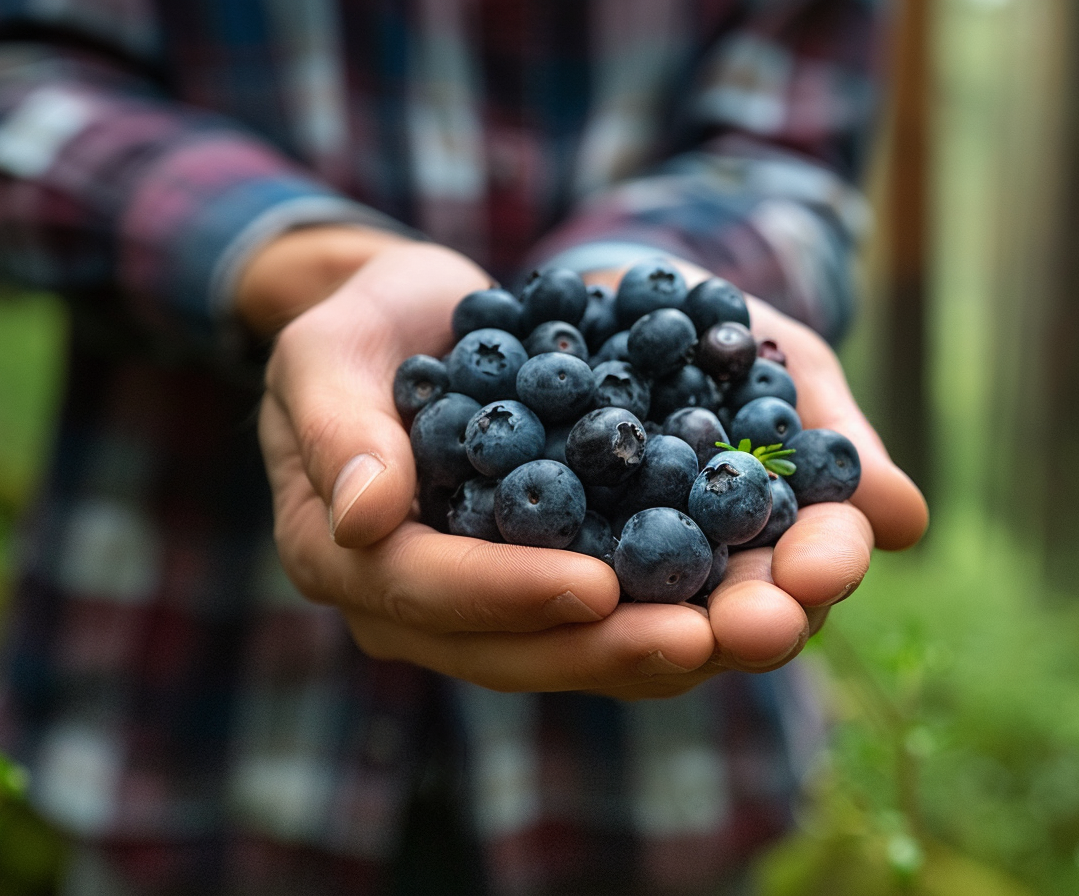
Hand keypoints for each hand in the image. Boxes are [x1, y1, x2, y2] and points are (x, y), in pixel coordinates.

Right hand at [250, 234, 716, 696]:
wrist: (412, 323)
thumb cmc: (359, 328)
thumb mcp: (325, 352)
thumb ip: (338, 431)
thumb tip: (362, 520)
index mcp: (344, 556)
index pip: (425, 589)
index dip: (509, 594)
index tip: (595, 586)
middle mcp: (415, 603)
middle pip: (514, 649)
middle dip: (611, 648)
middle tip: (704, 640)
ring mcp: (484, 602)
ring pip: (575, 648)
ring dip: (666, 646)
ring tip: (753, 634)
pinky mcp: (545, 580)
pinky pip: (611, 612)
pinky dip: (680, 605)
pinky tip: (750, 594)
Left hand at [583, 265, 927, 698]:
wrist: (617, 300)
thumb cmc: (723, 334)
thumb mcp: (788, 365)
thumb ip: (835, 441)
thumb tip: (906, 522)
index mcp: (784, 538)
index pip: (816, 564)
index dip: (823, 568)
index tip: (817, 573)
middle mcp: (712, 573)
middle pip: (741, 615)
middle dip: (751, 622)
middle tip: (750, 628)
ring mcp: (630, 573)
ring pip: (651, 622)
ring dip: (656, 628)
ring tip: (663, 623)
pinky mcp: (549, 556)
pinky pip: (550, 573)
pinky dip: (551, 576)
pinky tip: (550, 575)